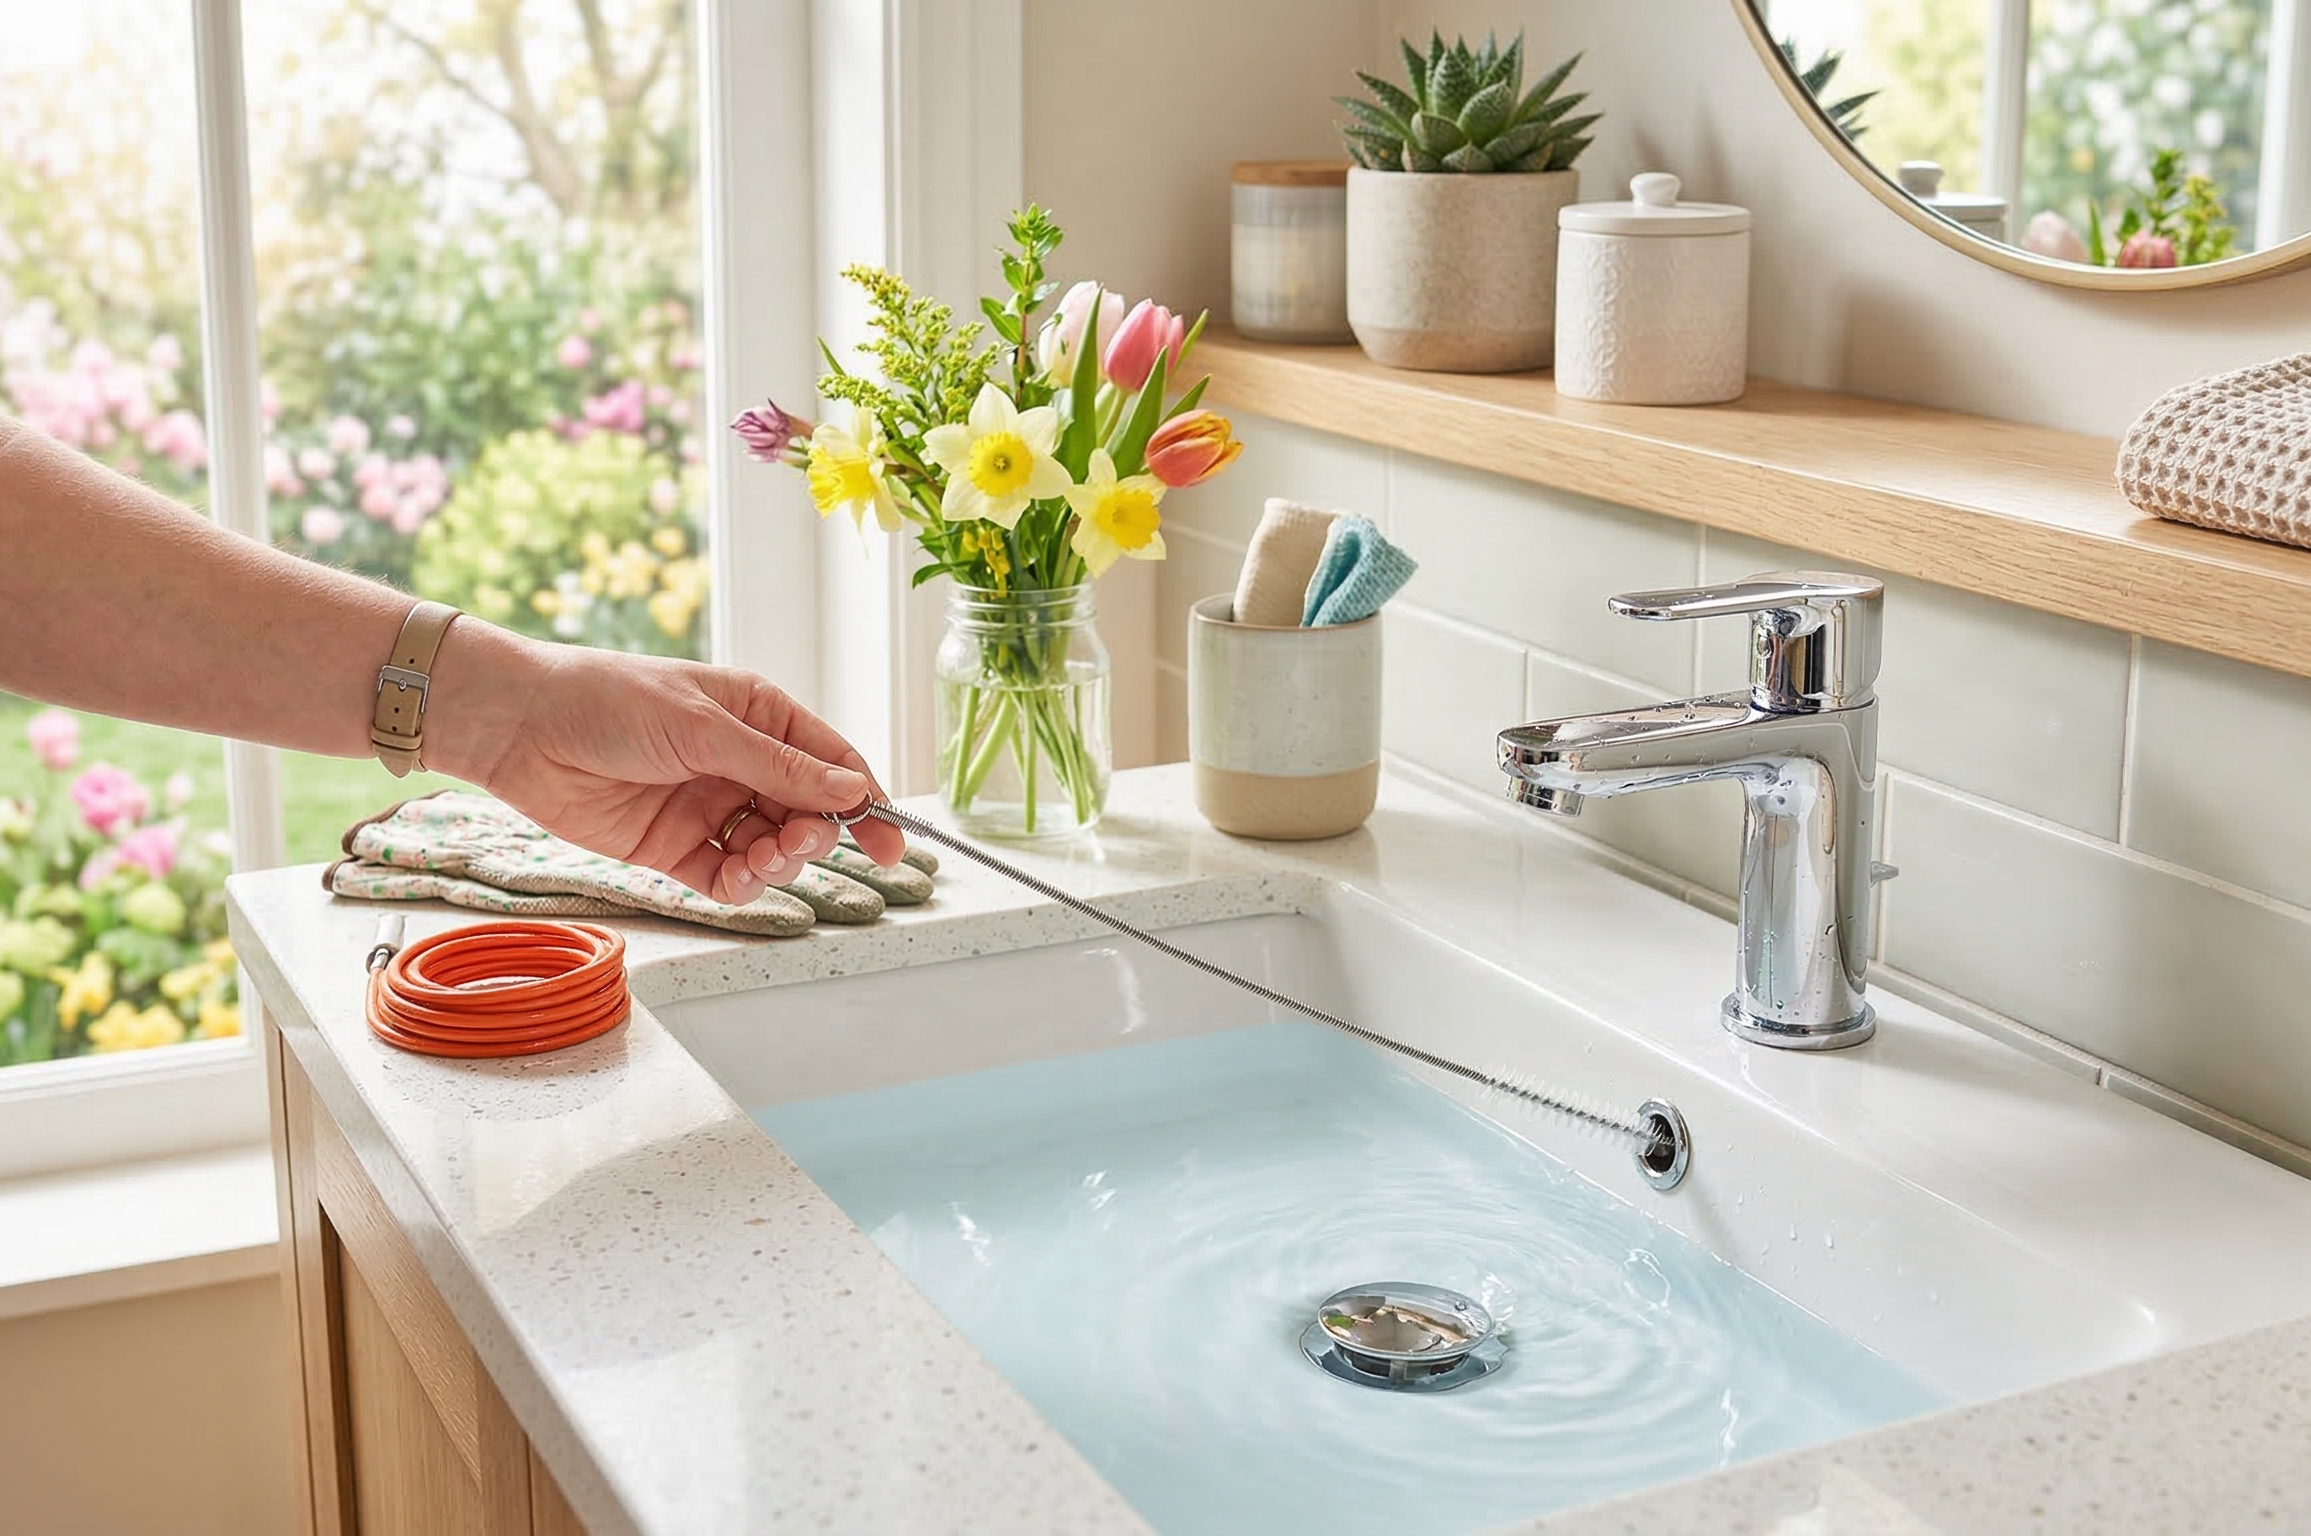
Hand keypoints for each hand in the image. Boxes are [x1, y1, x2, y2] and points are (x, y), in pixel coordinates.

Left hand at [427, 624, 905, 903]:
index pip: (831, 762)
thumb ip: (779, 768)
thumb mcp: (704, 728)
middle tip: (798, 841)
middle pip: (807, 813)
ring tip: (760, 859)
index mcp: (758, 716)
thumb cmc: (608, 699)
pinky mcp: (674, 847)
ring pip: (771, 849)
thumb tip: (851, 790)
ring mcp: (709, 806)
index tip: (892, 840)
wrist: (520, 727)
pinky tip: (736, 880)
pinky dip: (740, 886)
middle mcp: (740, 762)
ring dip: (777, 862)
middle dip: (814, 834)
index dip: (864, 801)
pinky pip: (726, 876)